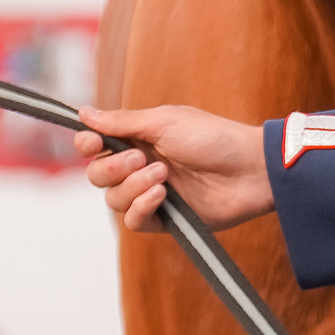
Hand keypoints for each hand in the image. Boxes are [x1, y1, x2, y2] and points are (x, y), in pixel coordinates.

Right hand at [76, 106, 274, 234]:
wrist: (250, 170)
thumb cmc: (213, 138)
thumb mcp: (164, 122)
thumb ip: (121, 122)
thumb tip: (84, 112)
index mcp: (139, 138)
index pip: (96, 145)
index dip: (87, 145)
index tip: (91, 143)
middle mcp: (141, 165)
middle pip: (99, 175)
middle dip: (112, 168)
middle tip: (141, 158)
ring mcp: (152, 193)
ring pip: (114, 200)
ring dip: (133, 186)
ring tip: (163, 175)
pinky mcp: (165, 218)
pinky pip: (133, 222)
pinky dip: (141, 207)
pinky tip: (161, 196)